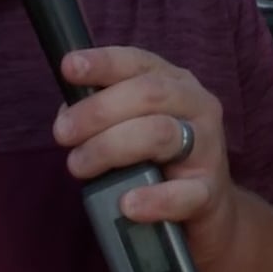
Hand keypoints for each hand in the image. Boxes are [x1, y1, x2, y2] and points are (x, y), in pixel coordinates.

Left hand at [51, 45, 238, 260]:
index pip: (138, 63)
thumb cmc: (161, 159)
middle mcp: (196, 106)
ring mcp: (208, 148)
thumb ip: (104, 114)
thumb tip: (67, 115)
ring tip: (78, 166)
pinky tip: (127, 204)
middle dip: (98, 110)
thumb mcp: (135, 124)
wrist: (206, 208)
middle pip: (148, 94)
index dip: (103, 62)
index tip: (69, 67)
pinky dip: (154, 199)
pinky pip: (184, 193)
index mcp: (175, 82)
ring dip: (110, 147)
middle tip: (62, 133)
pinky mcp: (209, 191)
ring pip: (160, 134)